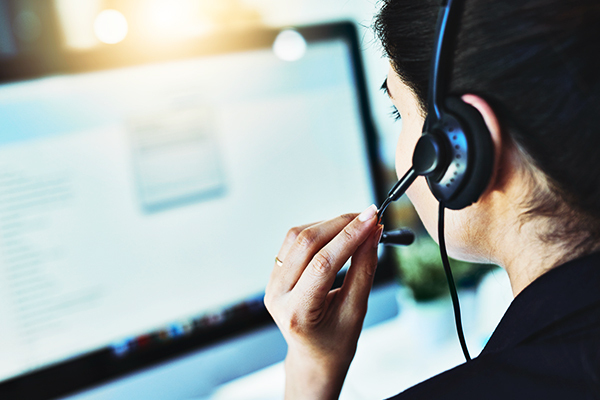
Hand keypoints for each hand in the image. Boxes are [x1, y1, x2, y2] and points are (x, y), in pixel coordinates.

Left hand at [264, 205, 382, 399]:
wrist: (314, 356)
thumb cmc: (336, 341)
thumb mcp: (356, 310)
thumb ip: (364, 269)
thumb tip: (373, 233)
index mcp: (297, 312)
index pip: (323, 264)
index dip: (350, 236)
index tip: (372, 218)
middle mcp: (277, 295)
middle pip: (306, 243)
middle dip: (341, 224)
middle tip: (370, 216)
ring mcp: (272, 283)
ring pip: (297, 237)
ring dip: (329, 224)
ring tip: (357, 224)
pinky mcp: (275, 273)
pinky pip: (293, 242)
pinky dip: (318, 231)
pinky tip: (337, 233)